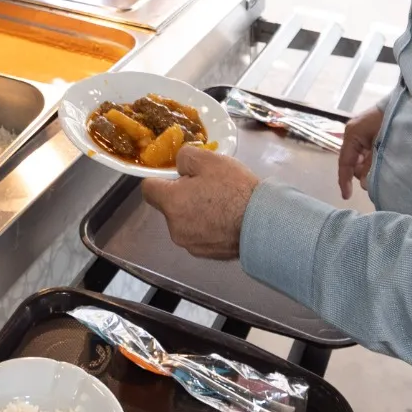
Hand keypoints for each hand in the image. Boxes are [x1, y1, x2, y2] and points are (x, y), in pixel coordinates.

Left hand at [141, 146, 259, 259]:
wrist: (263, 223)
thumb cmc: (236, 190)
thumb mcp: (210, 160)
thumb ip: (185, 157)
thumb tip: (179, 165)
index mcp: (171, 202)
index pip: (148, 188)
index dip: (160, 179)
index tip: (177, 176)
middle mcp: (175, 227)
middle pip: (169, 206)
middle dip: (183, 196)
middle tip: (208, 187)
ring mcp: (190, 243)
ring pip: (185, 221)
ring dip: (196, 213)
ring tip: (222, 205)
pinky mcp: (205, 254)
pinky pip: (199, 235)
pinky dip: (208, 228)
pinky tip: (227, 220)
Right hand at [337, 105, 384, 200]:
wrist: (409, 103)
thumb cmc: (392, 123)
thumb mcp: (381, 147)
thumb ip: (372, 165)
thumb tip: (365, 185)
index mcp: (352, 135)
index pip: (345, 162)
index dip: (344, 181)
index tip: (347, 197)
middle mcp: (354, 134)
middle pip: (353, 162)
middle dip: (362, 173)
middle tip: (376, 179)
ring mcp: (362, 133)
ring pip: (361, 158)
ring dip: (369, 167)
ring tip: (383, 169)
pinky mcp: (372, 133)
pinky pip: (368, 152)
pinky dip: (374, 160)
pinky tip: (384, 162)